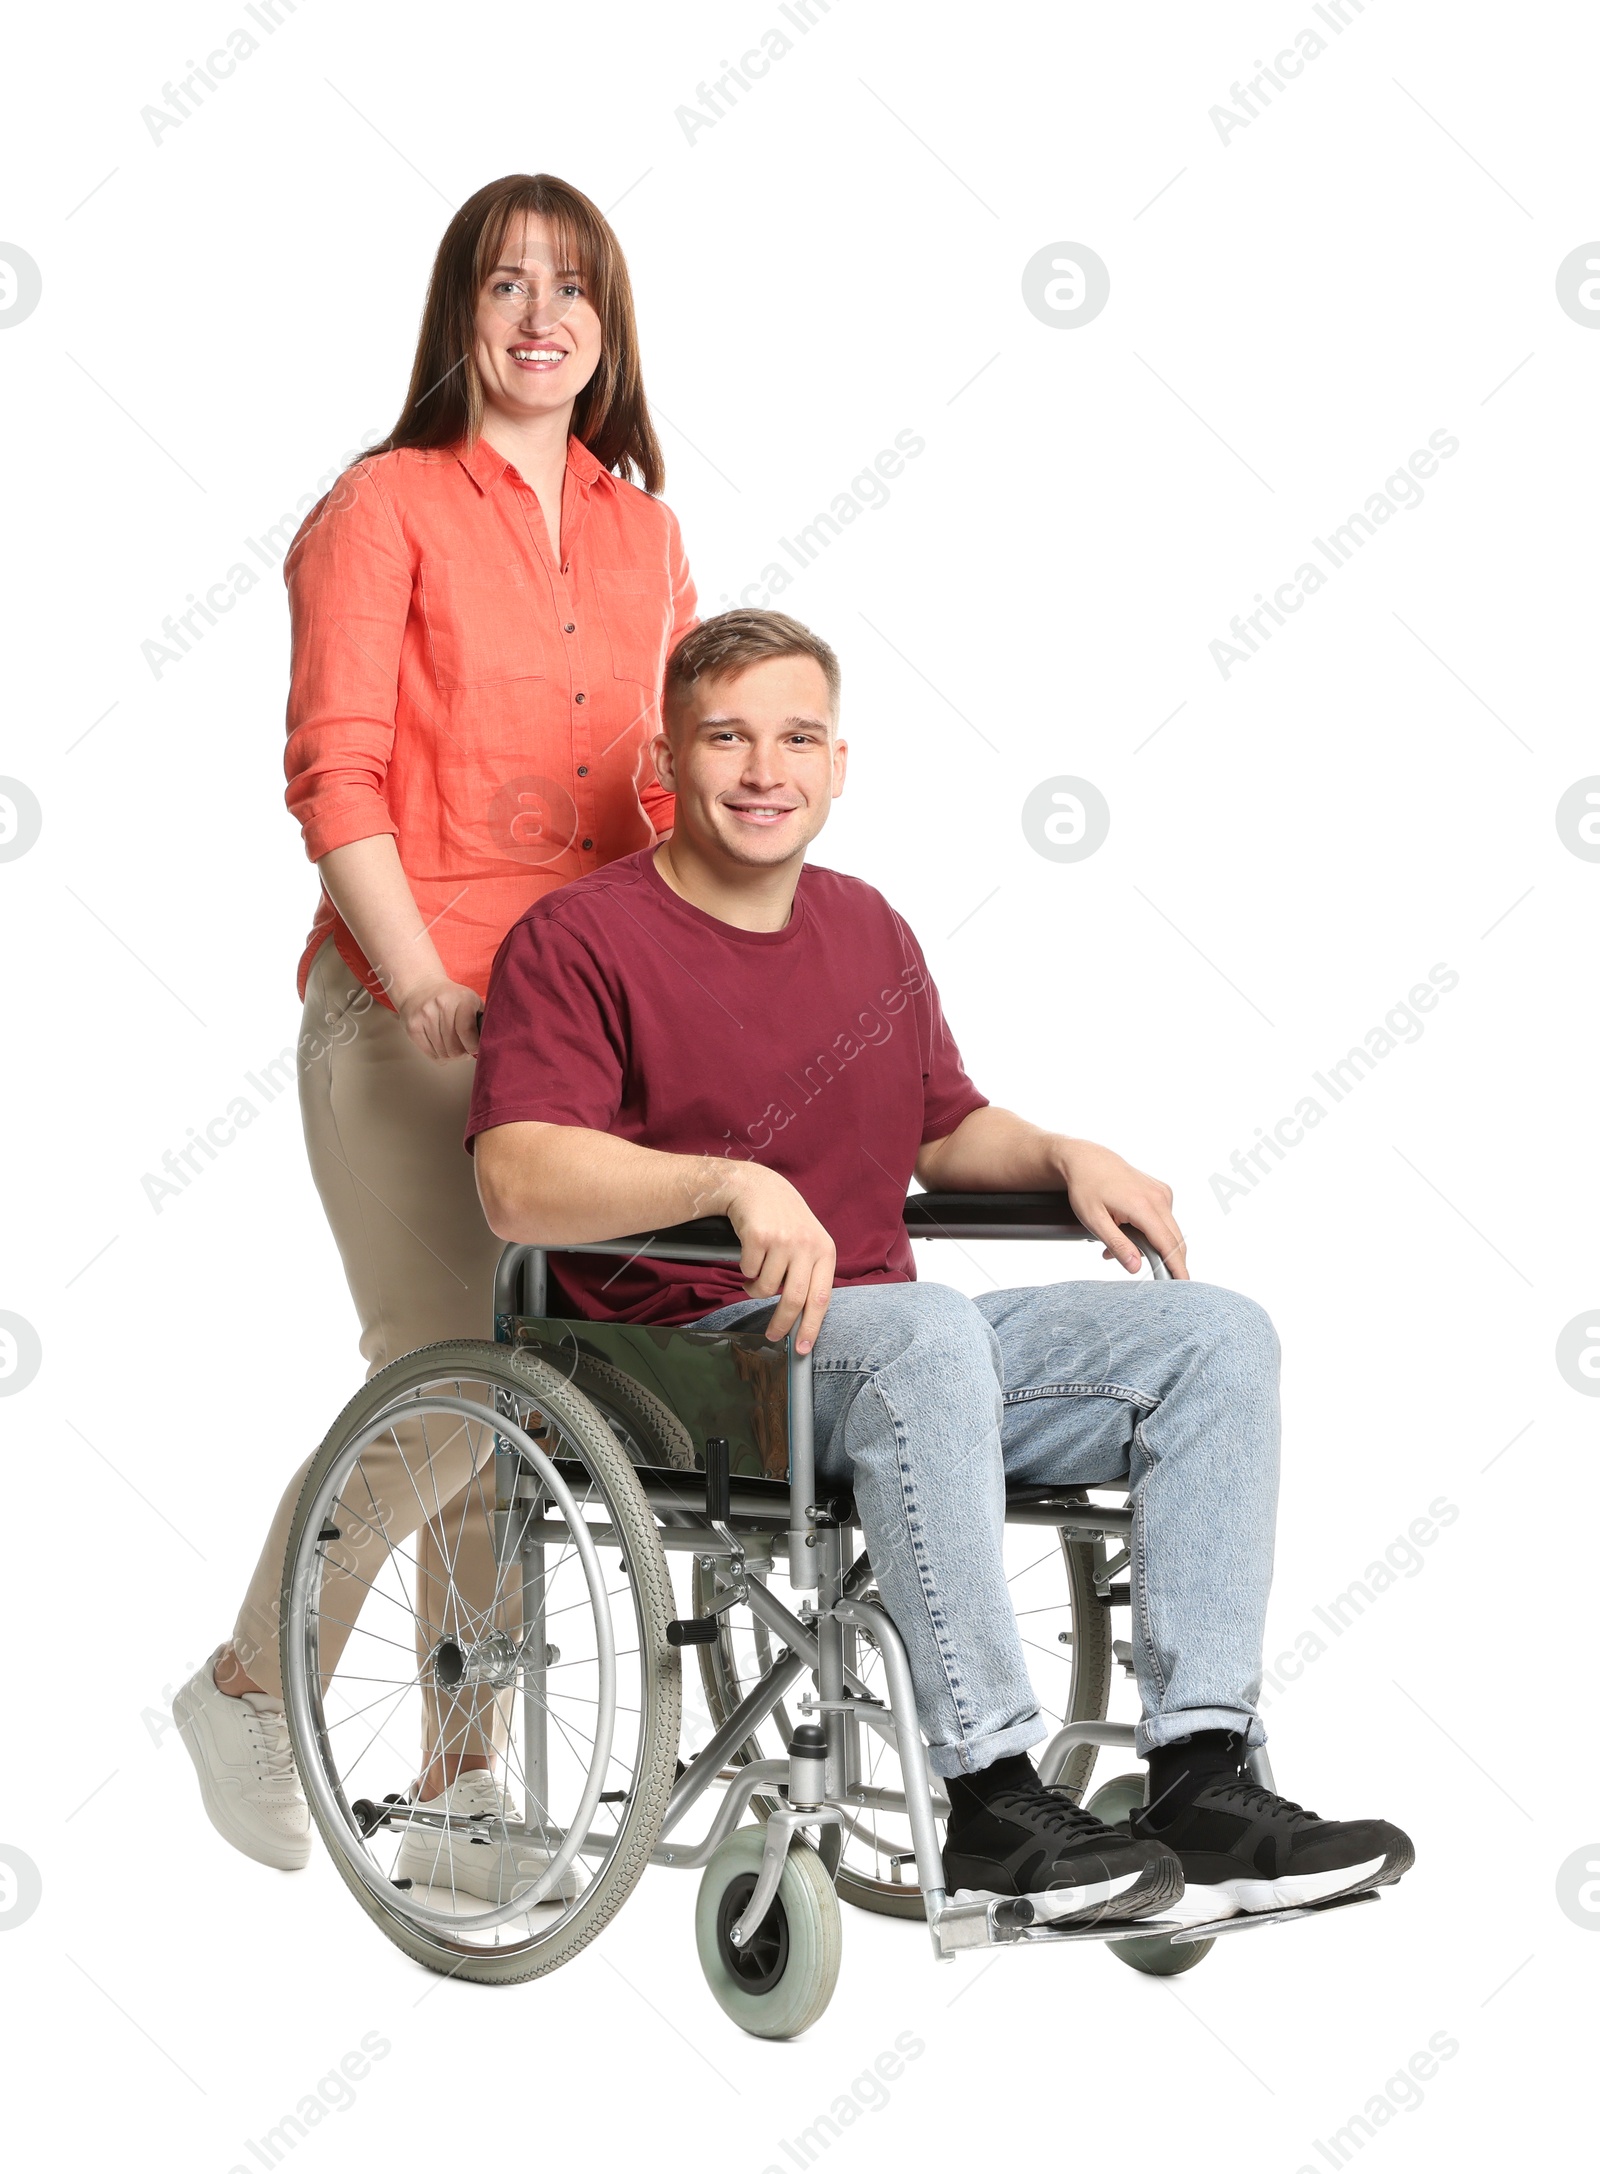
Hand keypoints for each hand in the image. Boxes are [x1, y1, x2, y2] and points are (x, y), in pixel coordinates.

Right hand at [397, 978, 482, 1060]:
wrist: (420, 987)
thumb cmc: (452, 998)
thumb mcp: (472, 1001)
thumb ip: (483, 1020)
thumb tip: (489, 1044)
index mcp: (462, 998)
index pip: (467, 1032)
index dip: (473, 1046)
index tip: (475, 1047)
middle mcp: (442, 1006)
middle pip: (455, 1048)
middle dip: (463, 1053)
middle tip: (464, 1048)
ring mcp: (425, 1016)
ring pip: (443, 1054)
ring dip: (451, 1055)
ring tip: (453, 1046)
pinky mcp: (413, 1027)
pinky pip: (431, 1054)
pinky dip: (439, 1055)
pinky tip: (442, 1046)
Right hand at [722, 1164, 836, 1353]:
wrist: (756, 1186)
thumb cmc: (783, 1220)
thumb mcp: (808, 1241)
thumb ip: (810, 1273)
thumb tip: (804, 1317)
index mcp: (825, 1250)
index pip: (821, 1298)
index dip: (811, 1326)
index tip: (802, 1348)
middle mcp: (807, 1245)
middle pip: (794, 1299)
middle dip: (781, 1323)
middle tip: (772, 1336)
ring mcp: (783, 1240)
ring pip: (765, 1288)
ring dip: (755, 1289)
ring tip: (755, 1276)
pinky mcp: (759, 1236)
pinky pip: (748, 1272)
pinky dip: (744, 1270)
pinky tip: (748, 1255)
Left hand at [1058, 1139, 1188, 1279]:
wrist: (1087, 1160)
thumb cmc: (1086, 1188)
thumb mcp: (1094, 1220)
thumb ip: (1117, 1244)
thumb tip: (1136, 1267)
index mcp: (1143, 1206)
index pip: (1168, 1244)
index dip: (1177, 1267)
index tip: (1183, 1285)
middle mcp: (1159, 1198)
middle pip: (1175, 1240)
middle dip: (1167, 1262)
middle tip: (1153, 1278)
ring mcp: (1162, 1193)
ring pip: (1169, 1231)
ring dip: (1154, 1246)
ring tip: (1122, 1248)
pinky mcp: (1162, 1191)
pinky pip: (1164, 1219)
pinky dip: (1153, 1232)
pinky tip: (1130, 1232)